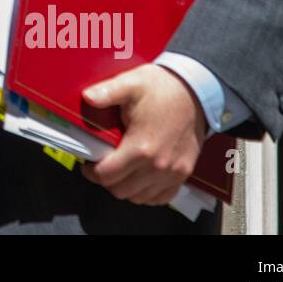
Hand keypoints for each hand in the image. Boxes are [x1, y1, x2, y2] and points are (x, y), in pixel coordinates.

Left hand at [78, 64, 206, 205]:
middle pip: (120, 190)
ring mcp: (173, 172)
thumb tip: (87, 97)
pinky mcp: (184, 173)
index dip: (91, 171)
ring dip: (125, 187)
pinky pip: (161, 197)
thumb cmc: (163, 88)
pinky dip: (147, 193)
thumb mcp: (131, 84)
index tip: (88, 163)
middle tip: (102, 165)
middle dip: (106, 180)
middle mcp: (158, 166)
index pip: (106, 176)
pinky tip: (139, 178)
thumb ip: (107, 92)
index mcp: (141, 147)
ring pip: (139, 197)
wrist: (195, 90)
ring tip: (119, 170)